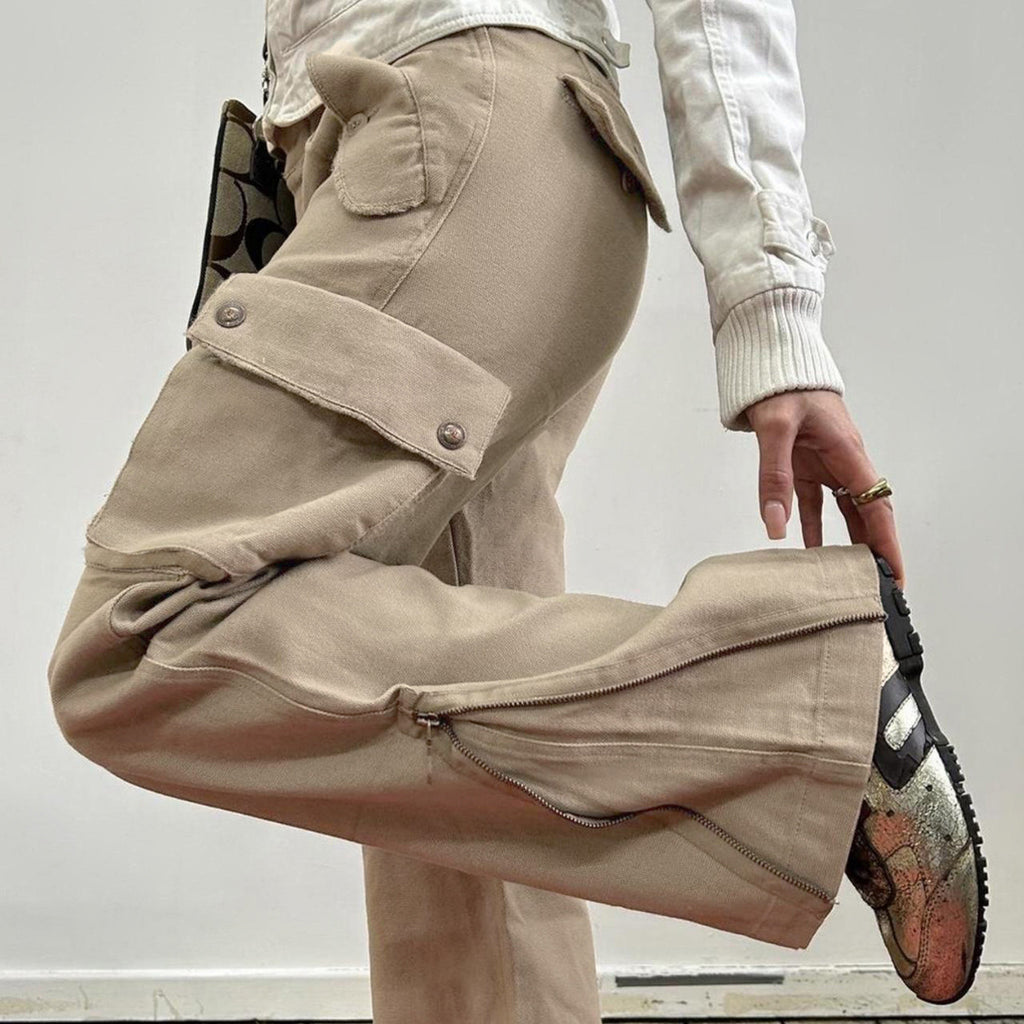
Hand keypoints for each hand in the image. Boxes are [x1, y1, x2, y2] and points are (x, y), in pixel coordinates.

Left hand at [744, 389, 905, 588]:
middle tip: (879, 587)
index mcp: (847, 451)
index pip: (875, 506)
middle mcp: (843, 459)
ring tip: (846, 577)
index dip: (886, 542)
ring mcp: (825, 461)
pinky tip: (802, 548)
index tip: (895, 574)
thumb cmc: (781, 383)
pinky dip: (810, 524)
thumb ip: (774, 477)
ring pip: (842, 510)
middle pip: (865, 512)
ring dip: (845, 540)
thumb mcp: (775, 429)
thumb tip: (775, 524)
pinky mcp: (805, 461)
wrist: (768, 357)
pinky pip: (813, 500)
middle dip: (874, 549)